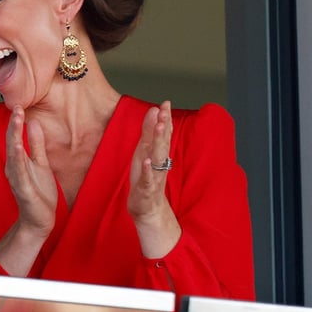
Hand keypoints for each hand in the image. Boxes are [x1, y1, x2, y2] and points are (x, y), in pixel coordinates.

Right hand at [5, 106, 56, 236]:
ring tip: (17, 122)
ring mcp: (17, 178)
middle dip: (14, 125)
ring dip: (15, 138)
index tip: (19, 104)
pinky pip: (19, 172)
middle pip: (12, 142)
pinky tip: (18, 148)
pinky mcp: (23, 189)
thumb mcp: (41, 163)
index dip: (16, 121)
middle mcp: (13, 167)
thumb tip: (33, 122)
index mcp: (18, 160)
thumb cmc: (38, 192)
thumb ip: (36, 144)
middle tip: (16, 107)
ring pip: (14, 155)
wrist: (39, 220)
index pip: (15, 136)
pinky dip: (18, 159)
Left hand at [127, 100, 180, 257]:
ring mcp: (154, 176)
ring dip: (159, 143)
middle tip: (165, 110)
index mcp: (157, 154)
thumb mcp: (145, 152)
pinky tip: (147, 160)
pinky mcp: (146, 189)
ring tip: (160, 128)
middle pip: (162, 143)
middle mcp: (158, 163)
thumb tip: (154, 110)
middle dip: (164, 126)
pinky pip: (149, 178)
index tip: (166, 102)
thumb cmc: (145, 177)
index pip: (164, 134)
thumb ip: (149, 132)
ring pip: (158, 158)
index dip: (165, 118)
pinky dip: (148, 170)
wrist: (147, 208)